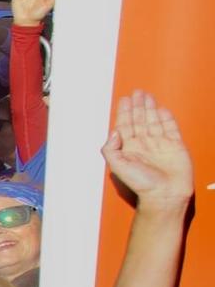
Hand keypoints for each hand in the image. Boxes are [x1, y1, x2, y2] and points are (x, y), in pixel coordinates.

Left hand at [100, 91, 192, 209]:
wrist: (165, 194)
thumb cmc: (141, 184)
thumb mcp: (118, 166)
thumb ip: (111, 149)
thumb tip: (114, 131)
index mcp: (129, 149)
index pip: (126, 126)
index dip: (125, 112)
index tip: (125, 99)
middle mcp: (144, 145)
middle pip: (140, 120)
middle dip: (138, 106)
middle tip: (137, 92)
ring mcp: (160, 144)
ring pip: (154, 122)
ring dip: (150, 109)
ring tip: (147, 96)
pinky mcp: (175, 146)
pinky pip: (170, 129)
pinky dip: (166, 118)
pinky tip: (162, 109)